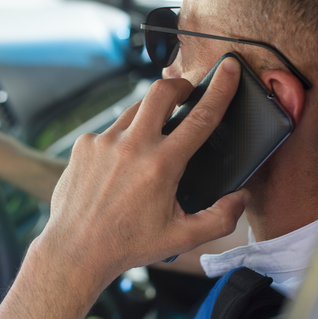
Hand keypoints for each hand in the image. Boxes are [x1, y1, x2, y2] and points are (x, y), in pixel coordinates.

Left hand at [35, 57, 249, 286]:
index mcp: (162, 165)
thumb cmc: (129, 244)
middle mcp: (132, 146)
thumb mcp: (182, 238)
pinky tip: (119, 165)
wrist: (75, 250)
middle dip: (179, 85)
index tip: (230, 69)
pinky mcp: (84, 145)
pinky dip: (121, 140)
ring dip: (150, 115)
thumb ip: (220, 219)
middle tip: (186, 94)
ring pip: (135, 110)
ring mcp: (104, 142)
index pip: (201, 117)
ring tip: (153, 139)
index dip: (220, 89)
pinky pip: (110, 131)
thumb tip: (241, 198)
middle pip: (161, 91)